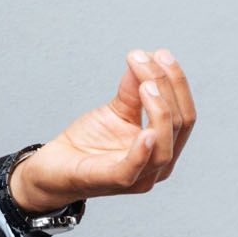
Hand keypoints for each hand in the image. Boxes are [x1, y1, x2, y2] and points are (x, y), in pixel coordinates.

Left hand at [9, 48, 196, 210]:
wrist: (52, 169)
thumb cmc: (87, 143)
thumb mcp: (114, 110)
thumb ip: (133, 88)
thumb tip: (147, 57)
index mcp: (164, 146)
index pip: (185, 114)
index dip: (176, 83)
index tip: (161, 53)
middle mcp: (159, 166)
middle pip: (179, 125)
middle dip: (167, 88)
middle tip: (147, 60)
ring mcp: (139, 178)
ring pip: (164, 148)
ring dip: (159, 111)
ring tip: (145, 84)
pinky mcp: (113, 182)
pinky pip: (134, 170)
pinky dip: (142, 151)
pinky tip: (145, 131)